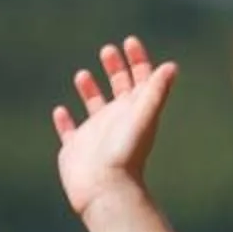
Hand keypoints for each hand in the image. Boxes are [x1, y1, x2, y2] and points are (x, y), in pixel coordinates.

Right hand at [52, 36, 177, 218]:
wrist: (106, 190)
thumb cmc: (126, 154)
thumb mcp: (143, 117)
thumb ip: (156, 91)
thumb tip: (171, 66)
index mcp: (135, 112)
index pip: (141, 81)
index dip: (138, 60)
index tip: (129, 41)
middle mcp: (117, 121)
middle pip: (119, 90)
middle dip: (115, 68)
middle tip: (108, 50)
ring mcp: (95, 135)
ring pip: (94, 107)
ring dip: (89, 90)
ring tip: (82, 74)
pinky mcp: (76, 149)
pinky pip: (68, 132)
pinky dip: (64, 122)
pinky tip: (60, 111)